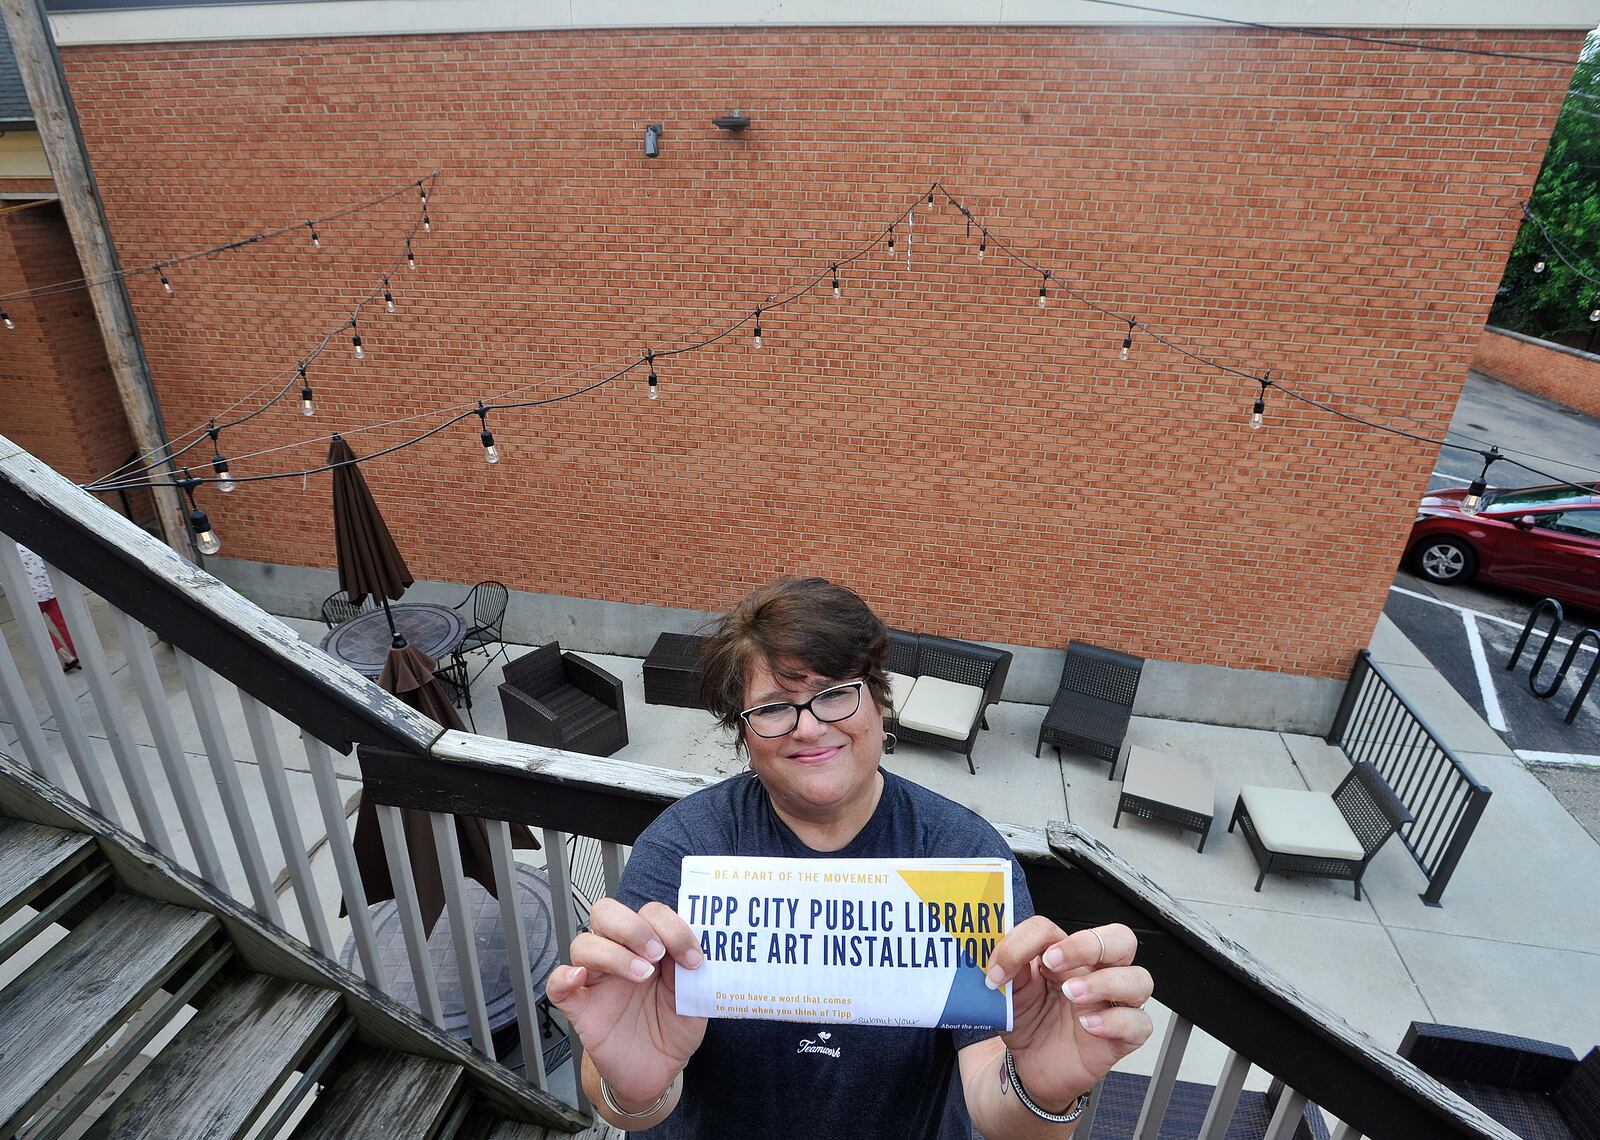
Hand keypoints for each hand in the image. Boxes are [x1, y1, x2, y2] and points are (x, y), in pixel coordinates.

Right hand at [545, 897, 707, 1106]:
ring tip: (642, 975)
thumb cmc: (674, 1029)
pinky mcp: (580, 1008)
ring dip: (613, 953)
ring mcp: (597, 981)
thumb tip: (691, 952)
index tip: (692, 957)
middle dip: (633, 926)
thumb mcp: (694, 999)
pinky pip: (557, 985)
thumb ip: (693, 975)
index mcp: (648, 946)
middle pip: (606, 913)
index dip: (672, 927)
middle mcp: (619, 955)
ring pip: (583, 943)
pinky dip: (564, 976)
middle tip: (658, 954)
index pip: (649, 913)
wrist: (658, 1071)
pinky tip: (580, 979)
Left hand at [985, 920, 1153, 1107]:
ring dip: (1106, 982)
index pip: (1054, 930)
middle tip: (1052, 960)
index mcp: (1067, 955)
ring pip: (1140, 979)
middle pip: (1120, 939)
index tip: (1000, 968)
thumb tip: (1002, 956)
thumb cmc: (1029, 1022)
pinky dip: (1116, 1021)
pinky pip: (1140, 1024)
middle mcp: (1097, 973)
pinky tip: (1088, 1025)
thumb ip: (1010, 971)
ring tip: (1071, 993)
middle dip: (1089, 944)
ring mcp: (1113, 1004)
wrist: (1031, 1066)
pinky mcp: (1122, 1038)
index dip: (1025, 942)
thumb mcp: (1011, 994)